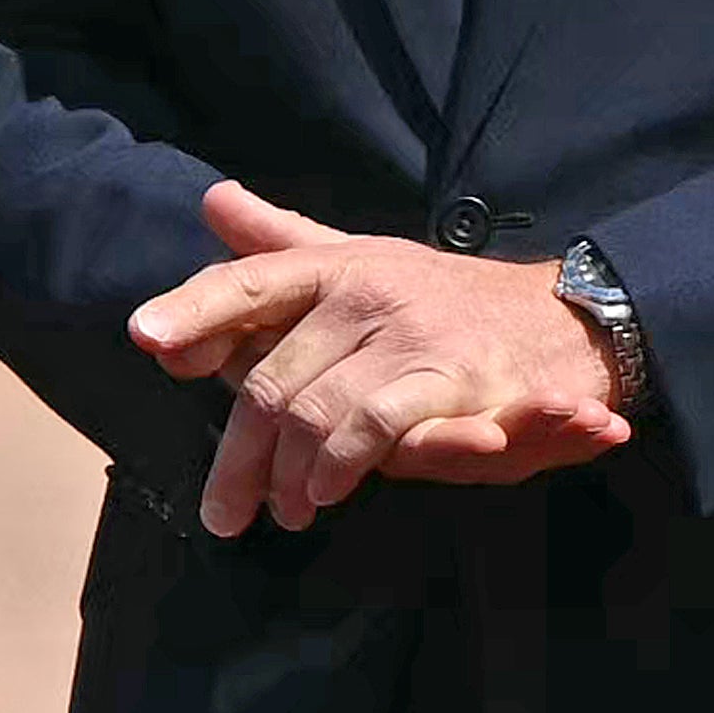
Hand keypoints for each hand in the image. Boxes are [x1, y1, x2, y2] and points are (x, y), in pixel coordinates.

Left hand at [129, 181, 632, 536]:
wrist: (566, 321)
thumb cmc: (446, 301)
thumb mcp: (362, 260)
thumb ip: (282, 245)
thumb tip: (212, 201)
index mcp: (334, 264)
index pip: (247, 282)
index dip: (193, 309)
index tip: (147, 340)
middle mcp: (364, 289)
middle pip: (267, 379)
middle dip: (238, 455)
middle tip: (226, 511)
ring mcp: (407, 333)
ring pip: (310, 410)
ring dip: (287, 473)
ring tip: (284, 510)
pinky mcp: (452, 378)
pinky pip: (374, 423)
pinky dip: (341, 462)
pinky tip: (325, 491)